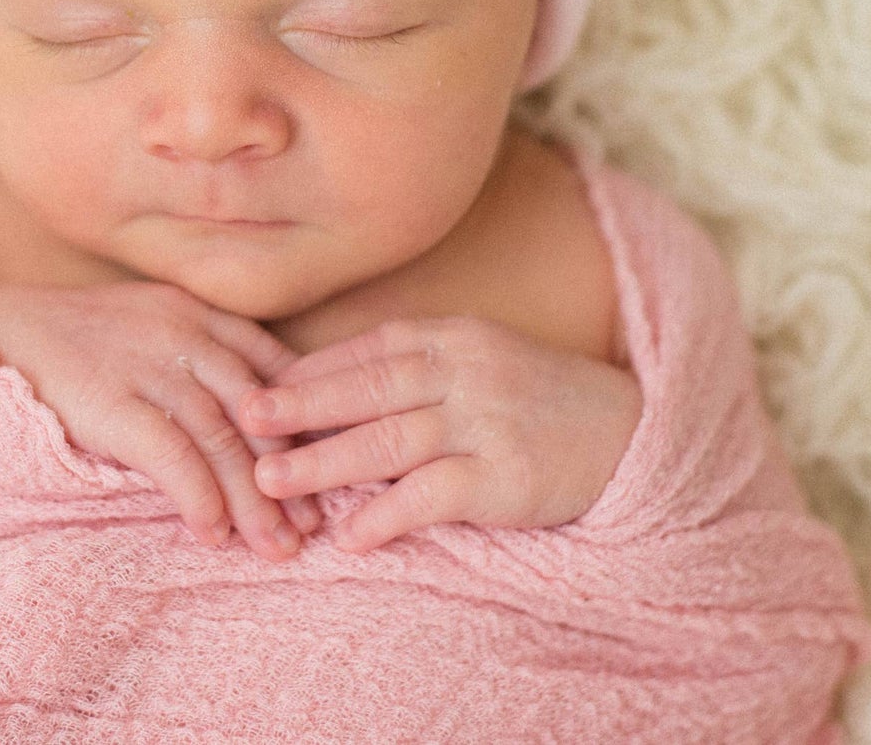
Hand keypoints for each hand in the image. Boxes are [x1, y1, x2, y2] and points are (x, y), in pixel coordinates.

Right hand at [0, 280, 322, 560]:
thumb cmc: (72, 341)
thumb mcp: (144, 325)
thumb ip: (193, 354)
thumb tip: (246, 418)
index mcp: (194, 311)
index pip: (270, 363)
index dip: (302, 418)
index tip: (324, 465)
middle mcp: (180, 331)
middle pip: (255, 409)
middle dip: (286, 471)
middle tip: (310, 526)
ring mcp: (146, 363)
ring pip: (221, 436)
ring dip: (252, 498)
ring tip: (273, 547)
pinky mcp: (110, 400)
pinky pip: (170, 452)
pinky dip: (197, 495)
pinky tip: (211, 532)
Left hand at [237, 315, 642, 552]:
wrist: (626, 431)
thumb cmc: (533, 396)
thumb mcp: (475, 358)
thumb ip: (412, 366)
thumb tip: (326, 386)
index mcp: (449, 336)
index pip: (364, 350)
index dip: (306, 372)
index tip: (253, 387)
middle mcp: (462, 370)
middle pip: (366, 388)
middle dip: (299, 406)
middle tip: (244, 421)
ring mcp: (484, 422)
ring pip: (389, 439)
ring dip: (325, 460)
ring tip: (273, 481)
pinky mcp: (505, 476)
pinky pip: (435, 494)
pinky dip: (389, 514)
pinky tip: (351, 535)